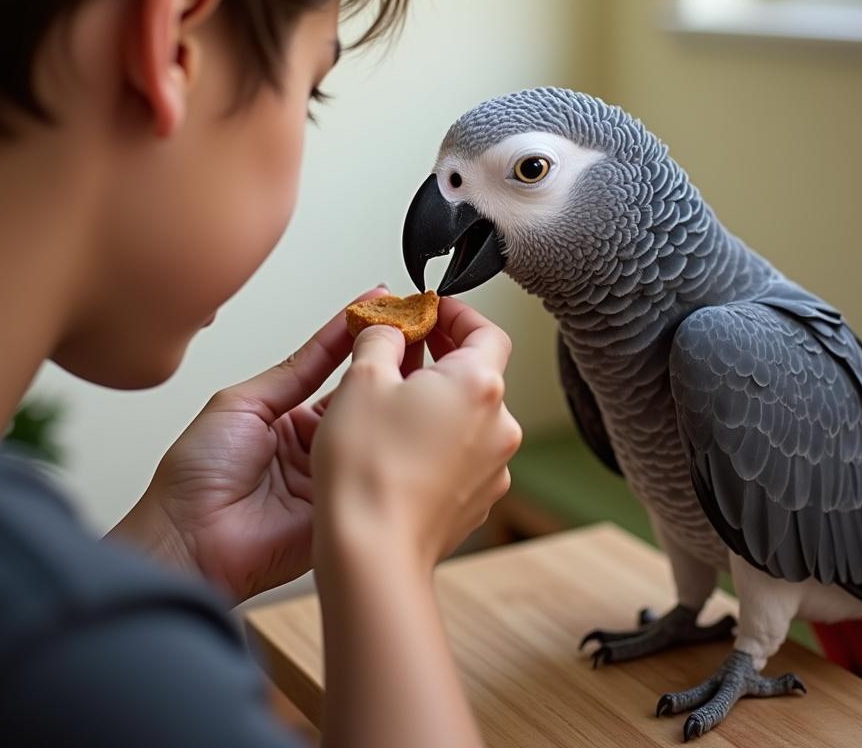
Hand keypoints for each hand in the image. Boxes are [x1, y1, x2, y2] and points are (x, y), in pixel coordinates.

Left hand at [111, 288, 387, 602]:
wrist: (188, 540)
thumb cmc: (195, 477)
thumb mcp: (243, 403)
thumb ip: (293, 372)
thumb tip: (332, 336)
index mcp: (287, 418)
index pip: (332, 367)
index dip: (357, 337)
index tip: (383, 306)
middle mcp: (315, 444)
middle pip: (360, 395)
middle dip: (386, 360)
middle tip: (414, 324)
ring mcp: (333, 474)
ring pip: (373, 428)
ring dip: (393, 395)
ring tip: (419, 355)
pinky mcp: (347, 505)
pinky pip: (371, 466)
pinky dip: (389, 441)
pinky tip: (406, 413)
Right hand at [312, 297, 520, 574]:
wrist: (373, 551)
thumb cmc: (367, 467)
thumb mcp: (362, 378)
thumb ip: (380, 337)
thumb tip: (388, 326)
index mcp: (479, 384)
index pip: (487, 329)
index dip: (456, 313)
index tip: (428, 310)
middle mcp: (499, 424)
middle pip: (479, 372)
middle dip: (441, 355)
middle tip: (402, 349)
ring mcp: (493, 466)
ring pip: (470, 415)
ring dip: (439, 400)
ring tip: (393, 402)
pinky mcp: (478, 498)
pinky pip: (464, 453)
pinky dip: (439, 439)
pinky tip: (400, 446)